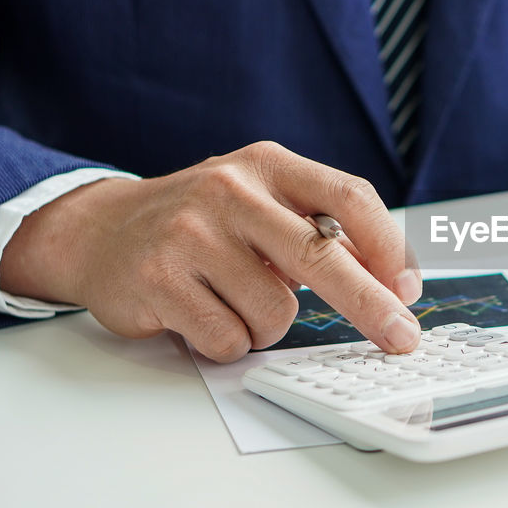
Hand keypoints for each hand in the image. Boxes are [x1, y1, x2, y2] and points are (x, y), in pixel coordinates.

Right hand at [0, 142, 423, 361]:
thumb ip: (318, 229)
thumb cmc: (203, 224)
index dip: (389, 248)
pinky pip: (229, 339)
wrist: (98, 230)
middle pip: (322, 257)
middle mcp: (230, 191)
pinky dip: (227, 342)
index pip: (350, 197)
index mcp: (268, 165)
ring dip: (266, 326)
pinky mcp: (157, 280)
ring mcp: (190, 234)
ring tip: (232, 300)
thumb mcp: (261, 202)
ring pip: (275, 313)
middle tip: (400, 337)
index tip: (408, 289)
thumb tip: (390, 281)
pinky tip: (201, 314)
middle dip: (370, 305)